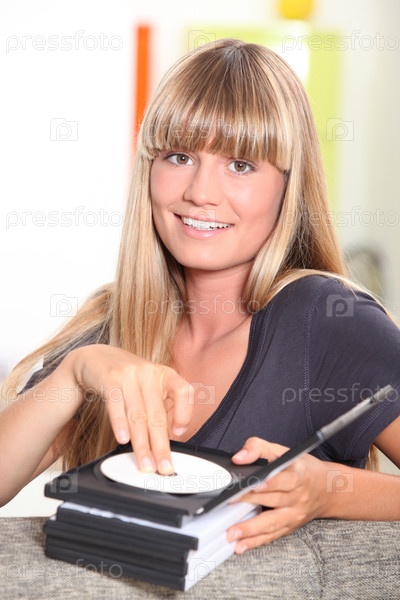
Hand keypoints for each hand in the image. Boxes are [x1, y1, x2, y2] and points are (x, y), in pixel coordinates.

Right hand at [64, 344, 193, 473]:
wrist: (96, 358)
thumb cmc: (128, 378)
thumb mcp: (149, 387)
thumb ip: (161, 407)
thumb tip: (170, 437)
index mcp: (165, 374)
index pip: (184, 391)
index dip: (184, 412)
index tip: (178, 433)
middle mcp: (149, 372)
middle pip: (157, 413)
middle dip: (160, 445)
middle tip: (163, 467)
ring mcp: (129, 374)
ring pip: (137, 415)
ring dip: (141, 444)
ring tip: (144, 463)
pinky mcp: (110, 378)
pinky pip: (116, 405)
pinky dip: (120, 425)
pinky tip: (123, 440)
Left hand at [226, 437, 329, 552]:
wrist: (327, 489)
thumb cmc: (301, 468)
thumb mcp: (283, 451)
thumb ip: (258, 448)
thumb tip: (238, 458)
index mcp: (298, 475)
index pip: (282, 479)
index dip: (267, 483)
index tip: (251, 485)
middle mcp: (298, 497)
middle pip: (273, 501)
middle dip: (250, 503)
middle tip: (228, 505)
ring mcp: (294, 514)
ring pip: (272, 523)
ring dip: (251, 530)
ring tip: (232, 534)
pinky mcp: (290, 527)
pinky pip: (272, 535)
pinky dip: (256, 542)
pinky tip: (241, 546)